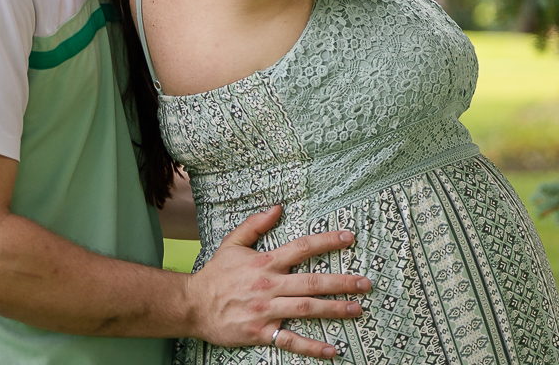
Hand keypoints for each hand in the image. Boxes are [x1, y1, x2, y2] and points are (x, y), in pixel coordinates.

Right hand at [185, 204, 369, 359]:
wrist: (192, 305)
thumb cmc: (215, 274)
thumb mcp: (232, 243)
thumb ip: (255, 225)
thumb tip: (277, 208)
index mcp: (265, 262)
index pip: (302, 248)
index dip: (327, 241)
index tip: (349, 238)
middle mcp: (269, 285)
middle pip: (312, 282)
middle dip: (342, 282)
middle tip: (365, 283)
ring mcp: (266, 310)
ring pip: (306, 309)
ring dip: (334, 310)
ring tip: (358, 309)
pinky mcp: (261, 332)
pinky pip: (290, 340)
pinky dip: (311, 347)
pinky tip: (332, 350)